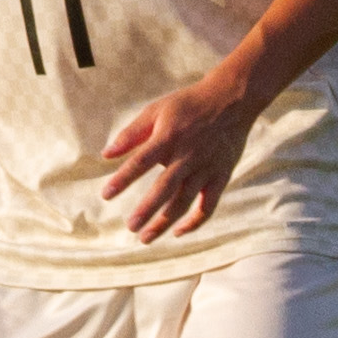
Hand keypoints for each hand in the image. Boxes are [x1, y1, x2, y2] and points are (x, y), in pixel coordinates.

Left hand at [100, 71, 263, 242]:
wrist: (232, 100)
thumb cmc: (188, 106)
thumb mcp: (156, 111)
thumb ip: (131, 134)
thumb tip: (106, 155)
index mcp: (169, 137)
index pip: (141, 162)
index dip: (123, 179)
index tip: (105, 195)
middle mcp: (188, 155)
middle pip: (165, 187)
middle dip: (147, 209)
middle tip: (131, 226)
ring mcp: (206, 168)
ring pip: (185, 201)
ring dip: (165, 221)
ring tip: (145, 237)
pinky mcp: (221, 176)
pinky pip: (208, 205)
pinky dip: (195, 222)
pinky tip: (178, 232)